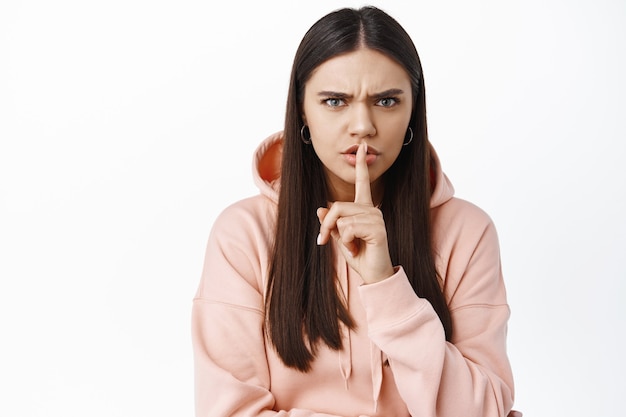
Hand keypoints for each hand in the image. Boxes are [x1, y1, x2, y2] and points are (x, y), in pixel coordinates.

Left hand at [316, 143, 394, 283]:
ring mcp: (376, 218)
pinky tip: (357, 249)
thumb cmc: (360, 256)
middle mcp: (372, 210)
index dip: (361, 165)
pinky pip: (348, 229)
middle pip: (337, 206)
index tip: (362, 148)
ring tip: (351, 247)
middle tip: (324, 240)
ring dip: (338, 237)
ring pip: (341, 219)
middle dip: (326, 225)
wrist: (374, 274)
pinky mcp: (378, 229)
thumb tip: (320, 209)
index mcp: (364, 209)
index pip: (362, 183)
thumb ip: (331, 224)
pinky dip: (346, 242)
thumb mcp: (340, 238)